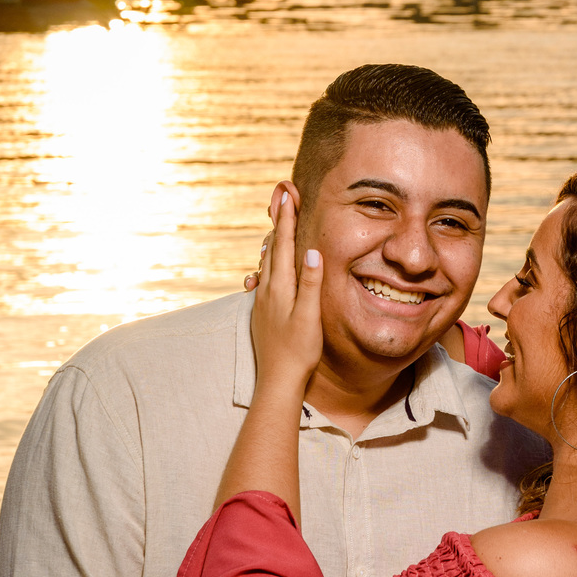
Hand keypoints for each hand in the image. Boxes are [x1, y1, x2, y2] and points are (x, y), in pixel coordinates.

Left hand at [249, 186, 322, 393]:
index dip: (286, 219)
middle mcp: (267, 291)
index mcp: (280, 288)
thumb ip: (311, 283)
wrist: (278, 381)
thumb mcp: (309, 316)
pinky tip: (264, 268)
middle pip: (271, 248)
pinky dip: (268, 264)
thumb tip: (314, 251)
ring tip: (275, 225)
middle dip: (278, 222)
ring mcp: (262, 302)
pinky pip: (264, 279)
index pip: (283, 245)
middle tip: (281, 199)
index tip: (287, 195)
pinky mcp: (262, 313)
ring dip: (272, 242)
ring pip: (266, 263)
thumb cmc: (298, 351)